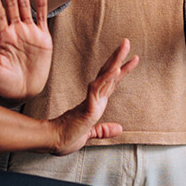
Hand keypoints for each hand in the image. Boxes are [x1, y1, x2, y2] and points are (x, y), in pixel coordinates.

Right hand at [49, 38, 138, 154]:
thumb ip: (103, 131)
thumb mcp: (90, 135)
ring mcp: (91, 101)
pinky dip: (107, 78)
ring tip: (125, 47)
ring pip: (105, 76)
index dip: (122, 70)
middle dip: (119, 57)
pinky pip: (98, 89)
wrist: (53, 143)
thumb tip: (119, 128)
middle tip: (126, 42)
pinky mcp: (88, 107)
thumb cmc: (66, 138)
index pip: (111, 82)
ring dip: (116, 61)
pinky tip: (115, 70)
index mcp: (96, 103)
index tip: (133, 59)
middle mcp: (95, 98)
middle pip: (108, 73)